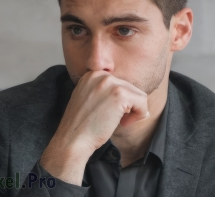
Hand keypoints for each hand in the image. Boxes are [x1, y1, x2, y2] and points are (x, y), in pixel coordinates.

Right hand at [39, 70, 149, 184]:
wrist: (73, 139)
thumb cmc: (82, 126)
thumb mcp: (89, 100)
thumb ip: (104, 93)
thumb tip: (133, 98)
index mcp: (91, 75)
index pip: (118, 83)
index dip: (119, 101)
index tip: (110, 113)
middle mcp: (100, 75)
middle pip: (129, 88)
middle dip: (128, 106)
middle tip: (117, 120)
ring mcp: (109, 83)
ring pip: (138, 94)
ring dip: (134, 111)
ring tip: (121, 122)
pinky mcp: (119, 94)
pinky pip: (142, 101)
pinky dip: (139, 115)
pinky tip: (124, 123)